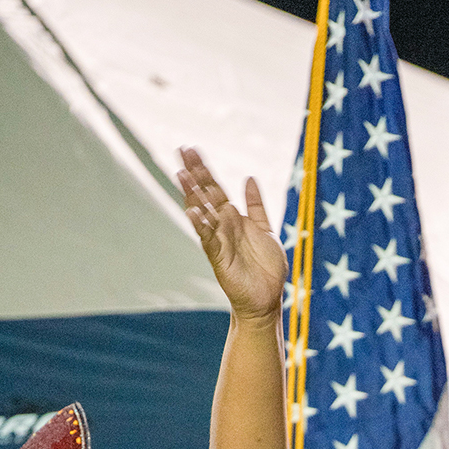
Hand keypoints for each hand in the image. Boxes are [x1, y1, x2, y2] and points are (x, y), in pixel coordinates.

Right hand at [178, 147, 286, 323]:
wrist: (267, 299)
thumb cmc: (266, 268)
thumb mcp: (265, 230)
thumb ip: (256, 205)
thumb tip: (249, 177)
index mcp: (233, 217)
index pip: (214, 187)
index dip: (203, 169)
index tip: (190, 148)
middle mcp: (222, 226)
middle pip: (205, 194)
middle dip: (194, 173)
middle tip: (181, 151)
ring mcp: (219, 241)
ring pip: (202, 213)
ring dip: (192, 195)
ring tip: (182, 175)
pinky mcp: (219, 258)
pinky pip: (208, 240)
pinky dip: (201, 226)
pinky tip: (193, 212)